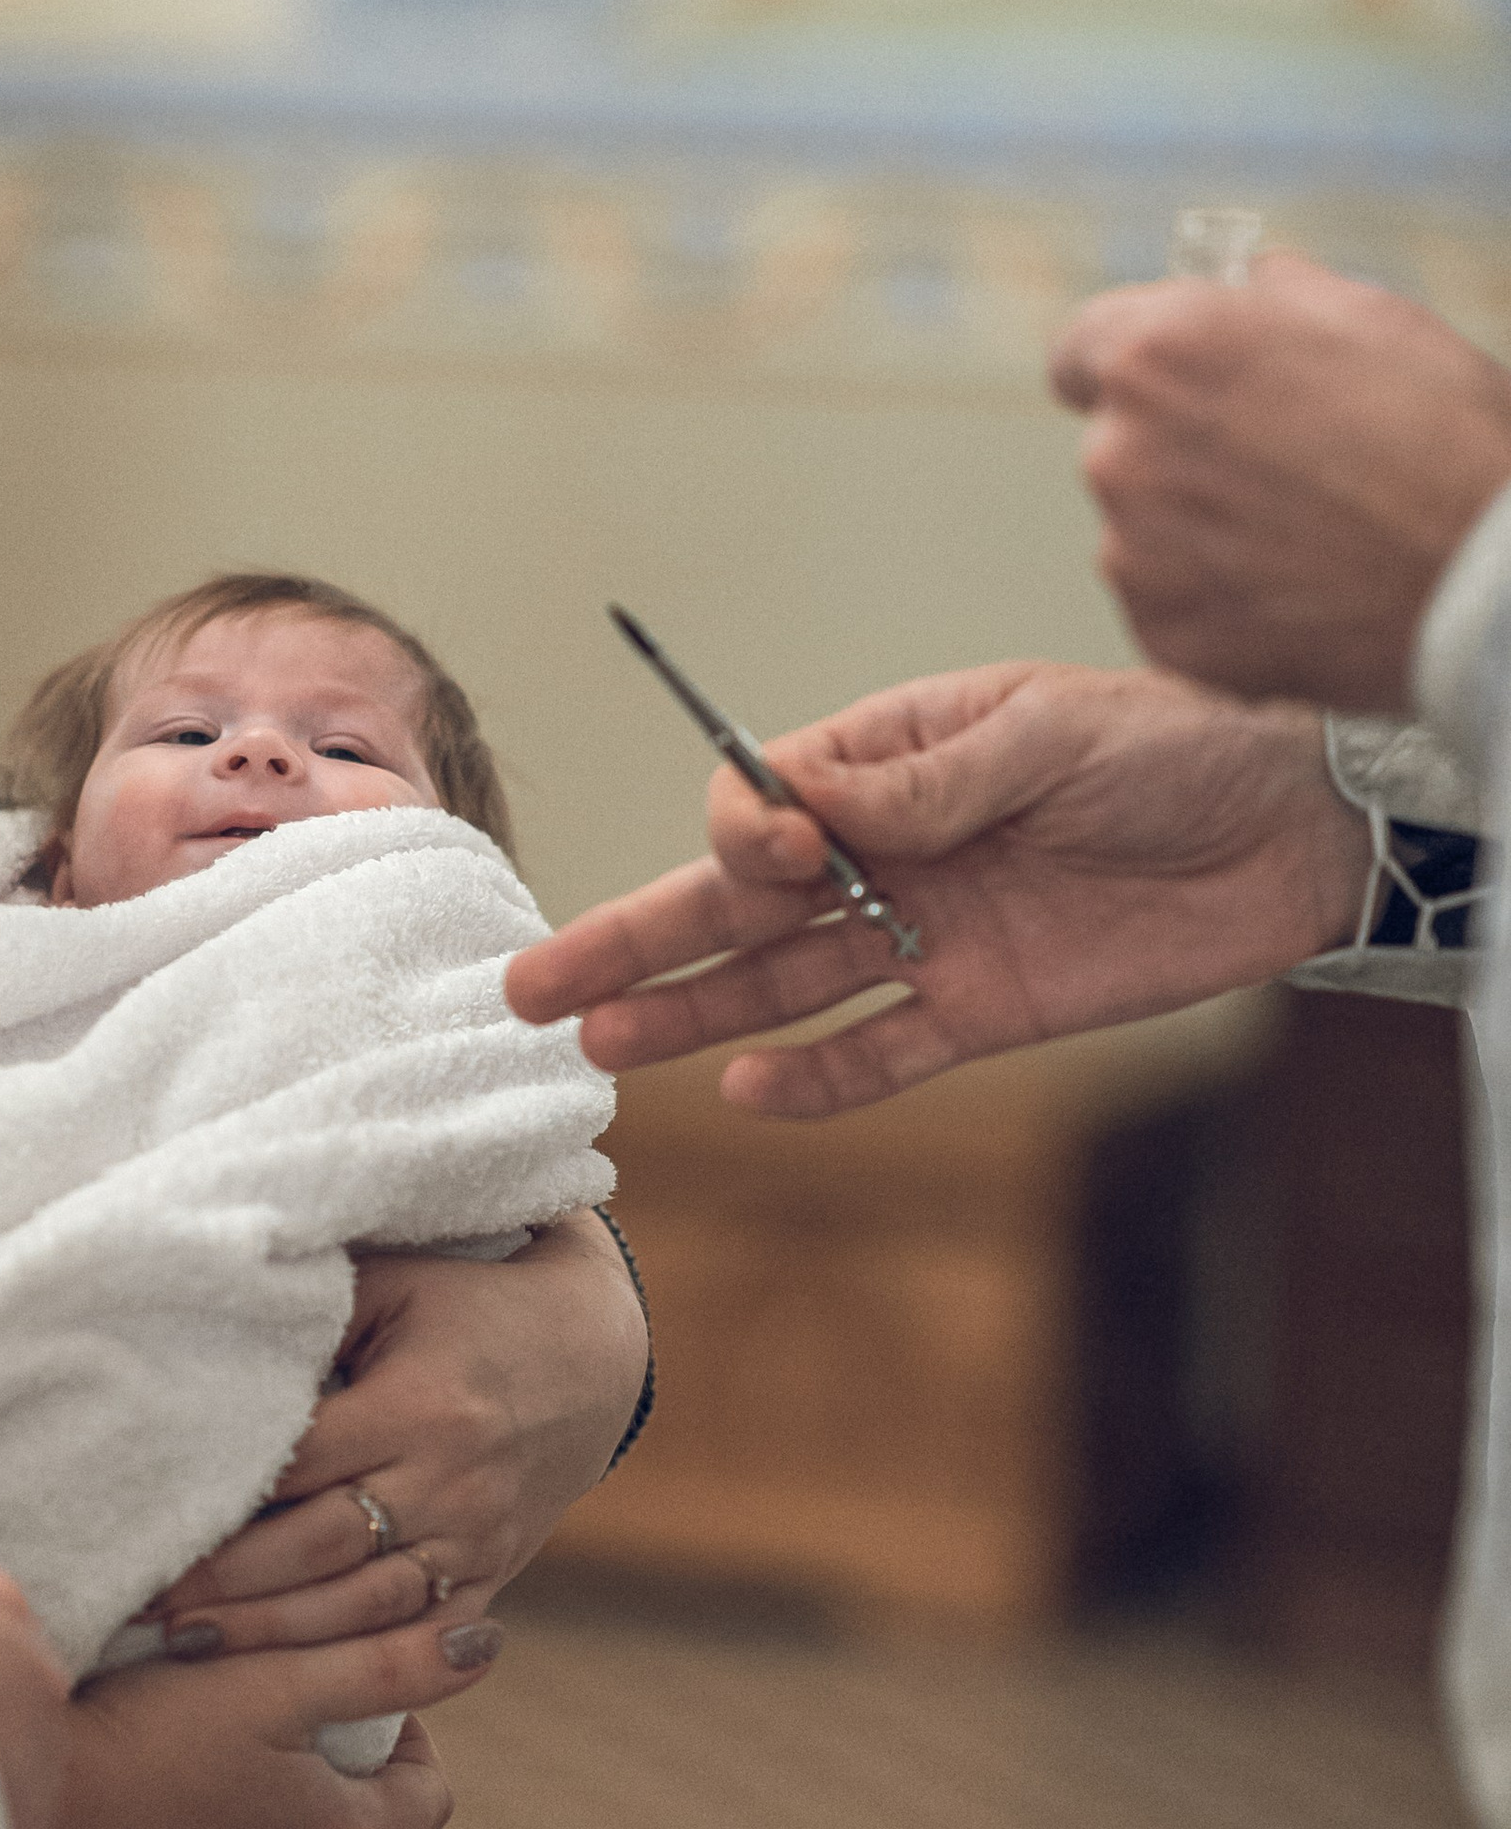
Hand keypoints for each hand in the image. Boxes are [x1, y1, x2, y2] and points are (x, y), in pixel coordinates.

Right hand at [16, 1612, 502, 1828]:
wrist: (20, 1813)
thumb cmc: (141, 1729)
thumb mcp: (271, 1680)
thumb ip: (385, 1664)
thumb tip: (485, 1646)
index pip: (428, 1797)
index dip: (399, 1744)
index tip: (342, 1710)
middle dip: (347, 1807)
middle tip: (277, 1753)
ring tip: (231, 1805)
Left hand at [152, 1214, 644, 1642]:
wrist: (592, 1353)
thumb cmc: (465, 1301)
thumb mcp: (392, 1284)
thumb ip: (309, 1320)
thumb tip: (206, 1354)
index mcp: (418, 1405)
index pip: (297, 1463)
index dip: (220, 1495)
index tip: (145, 1516)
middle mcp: (451, 1481)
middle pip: (318, 1546)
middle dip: (226, 1583)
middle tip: (141, 1603)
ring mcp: (477, 1537)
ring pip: (362, 1607)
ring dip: (272, 1634)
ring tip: (186, 1646)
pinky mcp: (494, 1573)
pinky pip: (420, 1636)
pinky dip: (355, 1660)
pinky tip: (289, 1678)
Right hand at [504, 662, 1368, 1118]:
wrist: (1298, 830)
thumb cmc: (1178, 744)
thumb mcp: (1051, 734)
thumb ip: (931, 781)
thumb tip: (814, 811)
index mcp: (890, 761)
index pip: (760, 802)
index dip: (745, 832)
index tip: (787, 847)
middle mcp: (888, 852)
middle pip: (733, 905)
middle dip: (632, 940)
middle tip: (530, 985)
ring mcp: (928, 936)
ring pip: (781, 984)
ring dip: (691, 1015)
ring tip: (597, 1045)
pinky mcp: (985, 1010)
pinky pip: (881, 1052)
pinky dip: (818, 1078)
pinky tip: (748, 1094)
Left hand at [1050, 254, 1510, 706]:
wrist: (1486, 584)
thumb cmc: (1445, 440)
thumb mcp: (1374, 320)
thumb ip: (1280, 295)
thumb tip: (1250, 284)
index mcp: (1159, 354)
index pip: (1080, 351)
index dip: (1127, 367)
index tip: (1162, 387)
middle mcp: (1122, 451)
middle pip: (1119, 445)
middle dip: (1179, 452)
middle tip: (1279, 469)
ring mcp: (1134, 553)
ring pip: (1142, 530)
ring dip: (1196, 530)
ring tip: (1303, 535)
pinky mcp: (1163, 634)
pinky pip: (1171, 605)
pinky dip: (1218, 601)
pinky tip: (1297, 590)